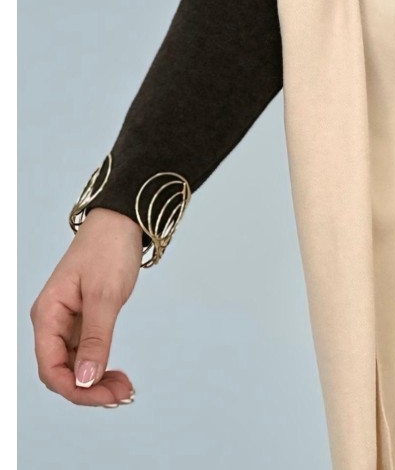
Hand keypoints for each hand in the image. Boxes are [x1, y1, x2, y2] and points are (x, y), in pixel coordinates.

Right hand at [30, 207, 141, 407]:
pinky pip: (86, 352)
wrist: (122, 219)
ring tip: (124, 389)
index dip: (75, 389)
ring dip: (96, 381)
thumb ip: (96, 340)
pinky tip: (117, 374)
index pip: (51, 368)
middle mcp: (52, 321)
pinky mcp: (83, 317)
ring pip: (74, 365)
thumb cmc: (109, 247)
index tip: (106, 397)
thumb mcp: (105, 296)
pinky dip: (101, 365)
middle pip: (61, 371)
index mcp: (48, 315)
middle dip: (88, 389)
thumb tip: (86, 381)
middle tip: (122, 395)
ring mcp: (67, 320)